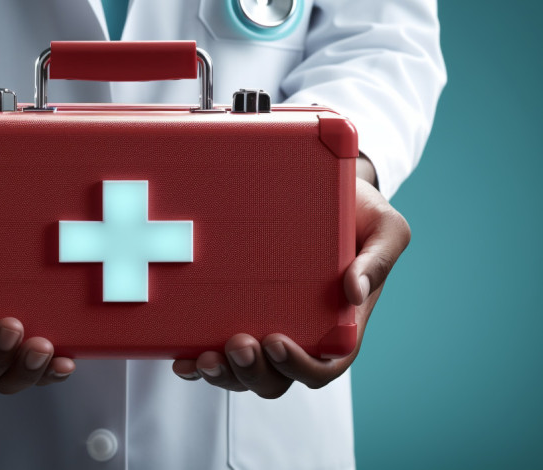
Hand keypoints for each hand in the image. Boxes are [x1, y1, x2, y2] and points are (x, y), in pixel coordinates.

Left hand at [172, 158, 410, 397]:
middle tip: (237, 344)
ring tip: (205, 357)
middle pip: (277, 379)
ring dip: (224, 374)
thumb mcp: (382, 229)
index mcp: (338, 326)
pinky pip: (217, 349)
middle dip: (254, 373)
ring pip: (244, 373)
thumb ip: (378, 258)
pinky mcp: (235, 312)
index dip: (298, 367)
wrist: (323, 187)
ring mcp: (265, 326)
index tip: (274, 340)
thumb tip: (355, 291)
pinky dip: (199, 362)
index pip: (322, 366)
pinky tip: (182, 358)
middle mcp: (301, 334)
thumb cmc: (357, 214)